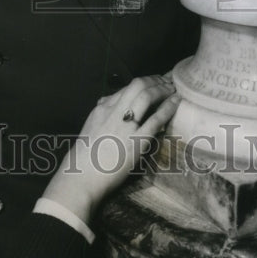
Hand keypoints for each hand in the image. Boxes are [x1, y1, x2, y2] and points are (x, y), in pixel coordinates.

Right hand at [41, 75, 178, 227]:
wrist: (80, 177)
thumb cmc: (84, 158)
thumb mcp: (91, 128)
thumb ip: (102, 114)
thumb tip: (109, 103)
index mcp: (102, 109)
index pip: (126, 88)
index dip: (143, 82)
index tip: (154, 81)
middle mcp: (113, 111)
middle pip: (137, 86)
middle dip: (154, 80)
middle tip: (167, 81)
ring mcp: (125, 126)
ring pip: (146, 96)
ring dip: (162, 89)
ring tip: (172, 88)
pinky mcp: (136, 141)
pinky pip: (155, 119)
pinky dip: (168, 107)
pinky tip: (176, 102)